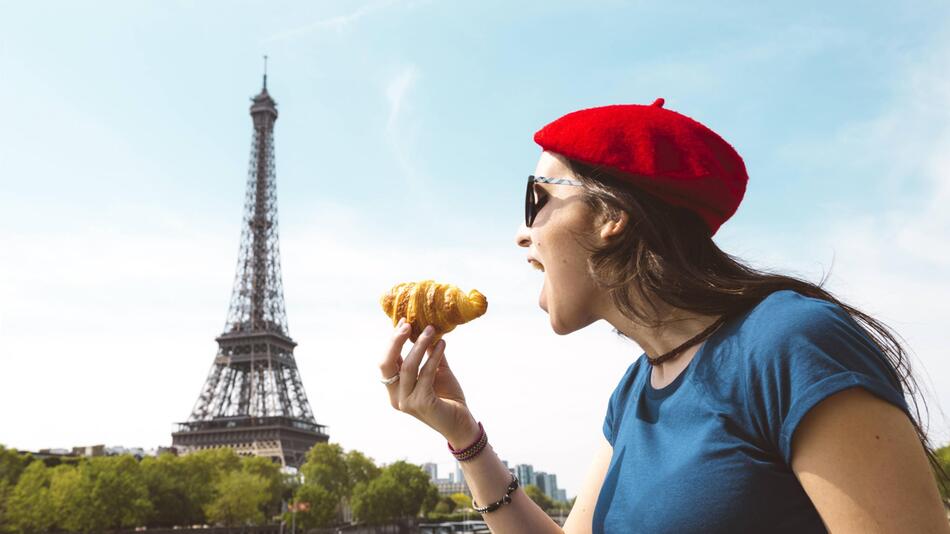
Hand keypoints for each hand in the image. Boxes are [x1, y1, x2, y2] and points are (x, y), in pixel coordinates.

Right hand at [380, 318, 479, 446]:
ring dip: (419, 345)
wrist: (462, 423)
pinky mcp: (421, 404)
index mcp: (395, 389)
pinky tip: (443, 344)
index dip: (392, 341)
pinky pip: (426, 374)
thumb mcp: (436, 371)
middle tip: (409, 324)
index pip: (386, 361)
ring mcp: (406, 402)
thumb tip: (427, 329)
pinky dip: (434, 356)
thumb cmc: (448, 397)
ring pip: (407, 367)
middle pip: (386, 364)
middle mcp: (396, 397)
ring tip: (432, 330)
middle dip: (395, 341)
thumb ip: (429, 353)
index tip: (404, 322)